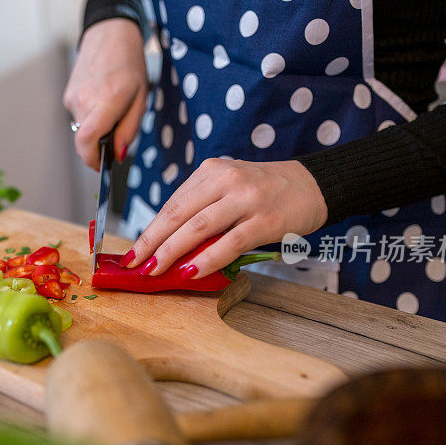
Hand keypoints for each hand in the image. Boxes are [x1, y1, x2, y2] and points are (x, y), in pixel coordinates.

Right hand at [63, 19, 147, 169]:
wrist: (109, 34)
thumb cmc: (129, 65)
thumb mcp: (140, 99)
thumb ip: (128, 130)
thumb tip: (118, 155)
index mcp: (104, 102)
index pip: (86, 142)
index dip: (92, 160)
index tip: (102, 166)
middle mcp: (83, 102)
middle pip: (85, 141)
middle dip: (100, 145)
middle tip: (117, 132)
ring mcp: (72, 98)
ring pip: (82, 130)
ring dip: (97, 129)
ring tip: (112, 107)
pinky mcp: (68, 95)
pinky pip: (79, 117)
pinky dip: (91, 117)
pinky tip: (102, 100)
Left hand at [122, 158, 328, 277]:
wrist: (312, 185)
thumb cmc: (264, 192)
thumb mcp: (229, 189)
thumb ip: (202, 210)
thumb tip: (168, 247)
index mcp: (210, 171)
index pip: (172, 204)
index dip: (149, 230)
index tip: (132, 252)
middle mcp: (225, 180)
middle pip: (178, 214)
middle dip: (151, 242)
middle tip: (134, 264)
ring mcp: (246, 198)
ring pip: (198, 228)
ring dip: (172, 252)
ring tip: (155, 270)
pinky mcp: (264, 219)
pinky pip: (229, 243)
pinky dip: (207, 259)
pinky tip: (191, 272)